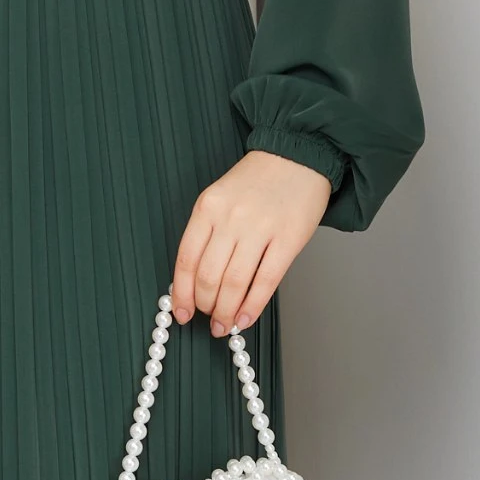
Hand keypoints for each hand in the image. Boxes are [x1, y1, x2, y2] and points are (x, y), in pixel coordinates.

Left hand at [171, 149, 331, 335]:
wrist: (297, 155)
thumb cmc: (257, 181)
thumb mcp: (220, 198)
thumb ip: (207, 234)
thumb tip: (195, 280)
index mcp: (207, 208)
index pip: (186, 260)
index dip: (182, 293)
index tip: (182, 313)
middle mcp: (230, 218)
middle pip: (208, 276)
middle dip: (205, 306)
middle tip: (209, 320)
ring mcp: (260, 229)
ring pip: (234, 283)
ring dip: (226, 312)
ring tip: (225, 324)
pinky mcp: (288, 240)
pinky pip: (265, 281)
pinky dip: (252, 306)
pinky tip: (245, 318)